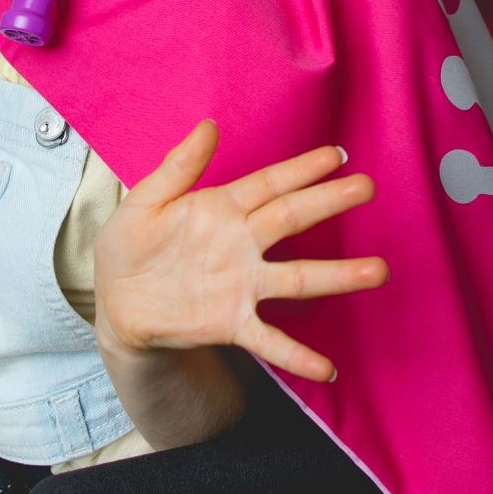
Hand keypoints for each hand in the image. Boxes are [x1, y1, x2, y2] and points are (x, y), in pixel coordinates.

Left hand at [93, 119, 388, 382]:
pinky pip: (270, 339)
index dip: (301, 169)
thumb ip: (177, 167)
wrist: (115, 305)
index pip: (269, 184)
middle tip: (367, 188)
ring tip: (377, 271)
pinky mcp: (232, 323)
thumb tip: (208, 124)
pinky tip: (326, 368)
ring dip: (337, 275)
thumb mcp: (144, 201)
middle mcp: (242, 244)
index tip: (337, 155)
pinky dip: (298, 355)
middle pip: (292, 219)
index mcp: (222, 208)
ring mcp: (243, 285)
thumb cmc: (130, 247)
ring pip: (297, 278)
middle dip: (329, 202)